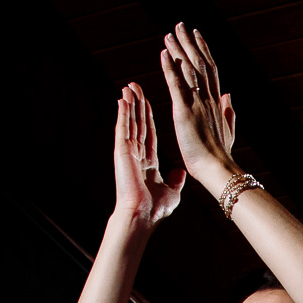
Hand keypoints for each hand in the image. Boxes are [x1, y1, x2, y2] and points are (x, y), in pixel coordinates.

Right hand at [112, 82, 185, 224]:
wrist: (143, 215)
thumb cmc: (154, 209)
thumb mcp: (171, 191)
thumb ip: (175, 179)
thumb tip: (181, 171)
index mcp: (148, 162)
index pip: (149, 133)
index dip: (149, 117)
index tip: (148, 102)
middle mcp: (137, 154)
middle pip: (138, 123)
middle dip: (138, 105)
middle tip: (136, 86)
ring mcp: (128, 152)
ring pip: (130, 122)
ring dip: (130, 104)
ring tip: (129, 87)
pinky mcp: (122, 152)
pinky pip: (123, 128)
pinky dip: (122, 114)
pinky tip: (123, 100)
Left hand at [159, 23, 238, 186]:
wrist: (217, 168)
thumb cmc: (221, 155)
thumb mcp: (228, 130)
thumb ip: (229, 111)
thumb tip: (229, 95)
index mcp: (216, 102)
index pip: (210, 70)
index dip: (203, 50)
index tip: (197, 35)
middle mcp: (208, 98)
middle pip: (199, 63)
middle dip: (190, 43)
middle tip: (181, 26)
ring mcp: (197, 103)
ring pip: (188, 70)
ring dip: (178, 50)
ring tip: (170, 33)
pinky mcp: (184, 111)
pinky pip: (176, 85)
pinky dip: (169, 68)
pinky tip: (163, 53)